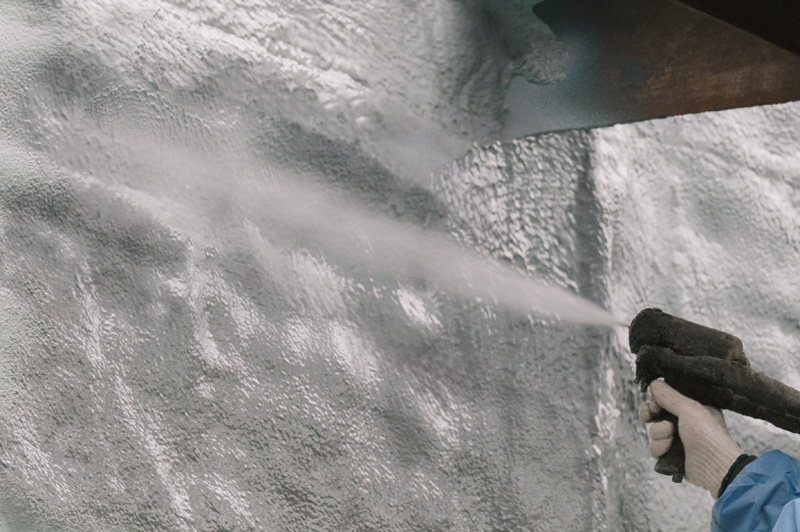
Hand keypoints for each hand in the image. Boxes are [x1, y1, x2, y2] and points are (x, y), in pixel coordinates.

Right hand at [639, 380, 742, 497]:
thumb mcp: (690, 409)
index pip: (667, 400)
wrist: (715, 468)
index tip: (654, 403)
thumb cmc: (708, 435)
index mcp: (693, 410)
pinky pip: (654, 448)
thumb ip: (669, 396)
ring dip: (658, 432)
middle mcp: (685, 424)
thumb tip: (654, 383)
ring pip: (653, 431)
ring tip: (670, 436)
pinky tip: (668, 448)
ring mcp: (677, 440)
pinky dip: (659, 447)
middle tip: (649, 415)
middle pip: (656, 414)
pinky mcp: (671, 456)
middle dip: (650, 414)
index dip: (656, 401)